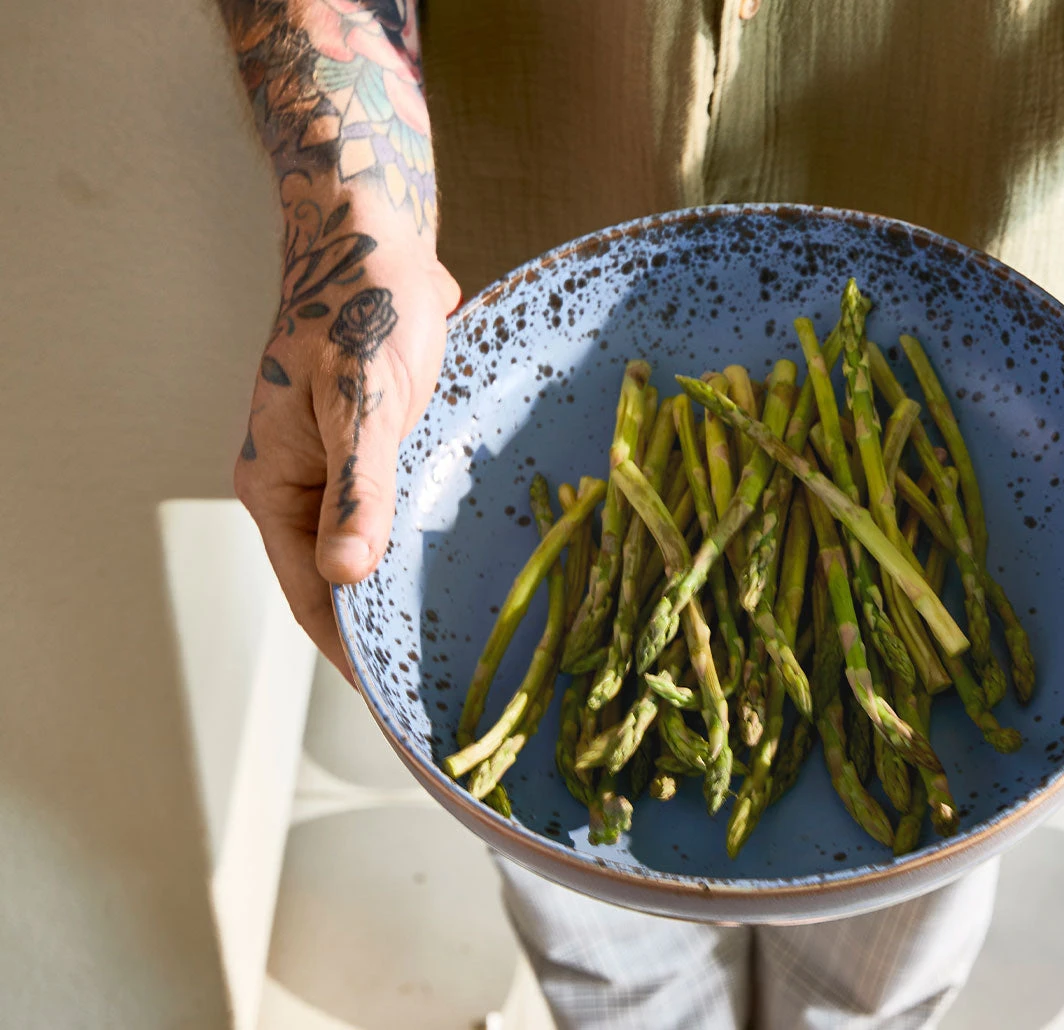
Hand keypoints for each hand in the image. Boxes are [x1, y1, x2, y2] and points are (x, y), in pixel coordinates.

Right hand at [234, 179, 459, 679]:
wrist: (374, 237)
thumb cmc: (362, 310)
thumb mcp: (363, 402)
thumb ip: (357, 487)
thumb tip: (346, 575)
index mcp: (277, 486)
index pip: (312, 598)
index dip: (352, 655)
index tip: (396, 704)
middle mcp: (302, 487)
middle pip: (342, 585)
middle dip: (386, 635)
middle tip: (445, 686)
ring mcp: (341, 470)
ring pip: (375, 552)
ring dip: (409, 594)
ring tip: (466, 647)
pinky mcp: (380, 449)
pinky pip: (399, 514)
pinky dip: (427, 547)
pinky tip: (473, 572)